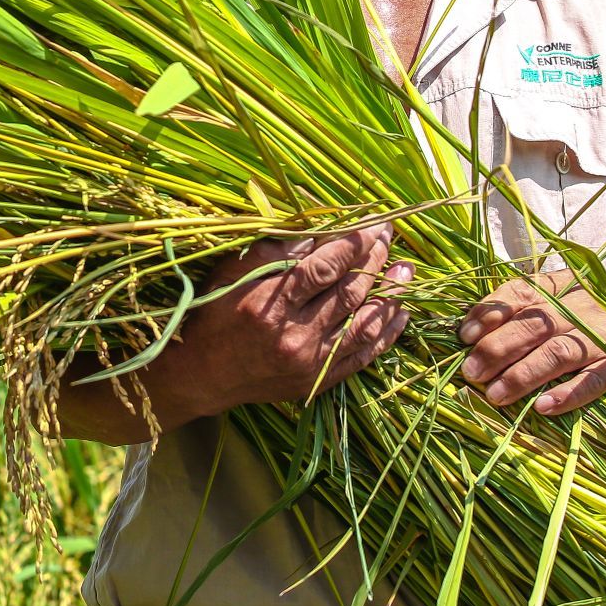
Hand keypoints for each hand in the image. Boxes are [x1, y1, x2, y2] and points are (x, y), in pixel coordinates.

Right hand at [153, 222, 411, 419]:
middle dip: (376, 259)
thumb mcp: (232, 272)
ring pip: (364, 323)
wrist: (199, 374)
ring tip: (406, 270)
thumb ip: (274, 250)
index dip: (356, 242)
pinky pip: (363, 356)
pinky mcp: (316, 381)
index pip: (327, 265)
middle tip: (390, 237)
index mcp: (270, 301)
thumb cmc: (212, 313)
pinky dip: (386, 334)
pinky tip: (399, 314)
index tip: (374, 223)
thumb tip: (317, 229)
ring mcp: (309, 361)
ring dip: (390, 295)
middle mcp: (294, 333)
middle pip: (350, 290)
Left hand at [458, 269, 605, 414]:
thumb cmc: (593, 324)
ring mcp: (604, 339)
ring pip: (558, 353)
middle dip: (497, 349)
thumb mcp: (561, 307)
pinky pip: (594, 382)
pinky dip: (568, 394)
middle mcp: (582, 309)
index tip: (465, 336)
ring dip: (523, 375)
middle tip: (470, 373)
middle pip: (533, 325)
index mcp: (563, 289)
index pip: (520, 292)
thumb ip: (523, 314)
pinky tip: (543, 407)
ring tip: (495, 395)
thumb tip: (471, 336)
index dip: (490, 312)